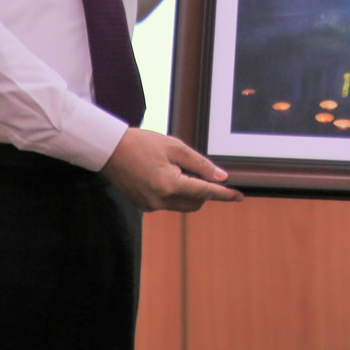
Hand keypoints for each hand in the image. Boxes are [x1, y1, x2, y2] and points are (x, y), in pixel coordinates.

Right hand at [100, 127, 242, 212]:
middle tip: (200, 172)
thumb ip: (200, 164)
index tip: (239, 196)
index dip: (224, 194)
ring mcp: (151, 206)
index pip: (204, 193)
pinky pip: (169, 204)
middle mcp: (160, 201)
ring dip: (190, 193)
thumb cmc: (142, 143)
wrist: (110, 150)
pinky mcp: (145, 206)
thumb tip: (221, 177)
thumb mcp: (175, 148)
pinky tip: (166, 175)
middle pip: (195, 203)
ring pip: (183, 205)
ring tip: (177, 169)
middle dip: (204, 191)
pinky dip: (175, 193)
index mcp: (169, 185)